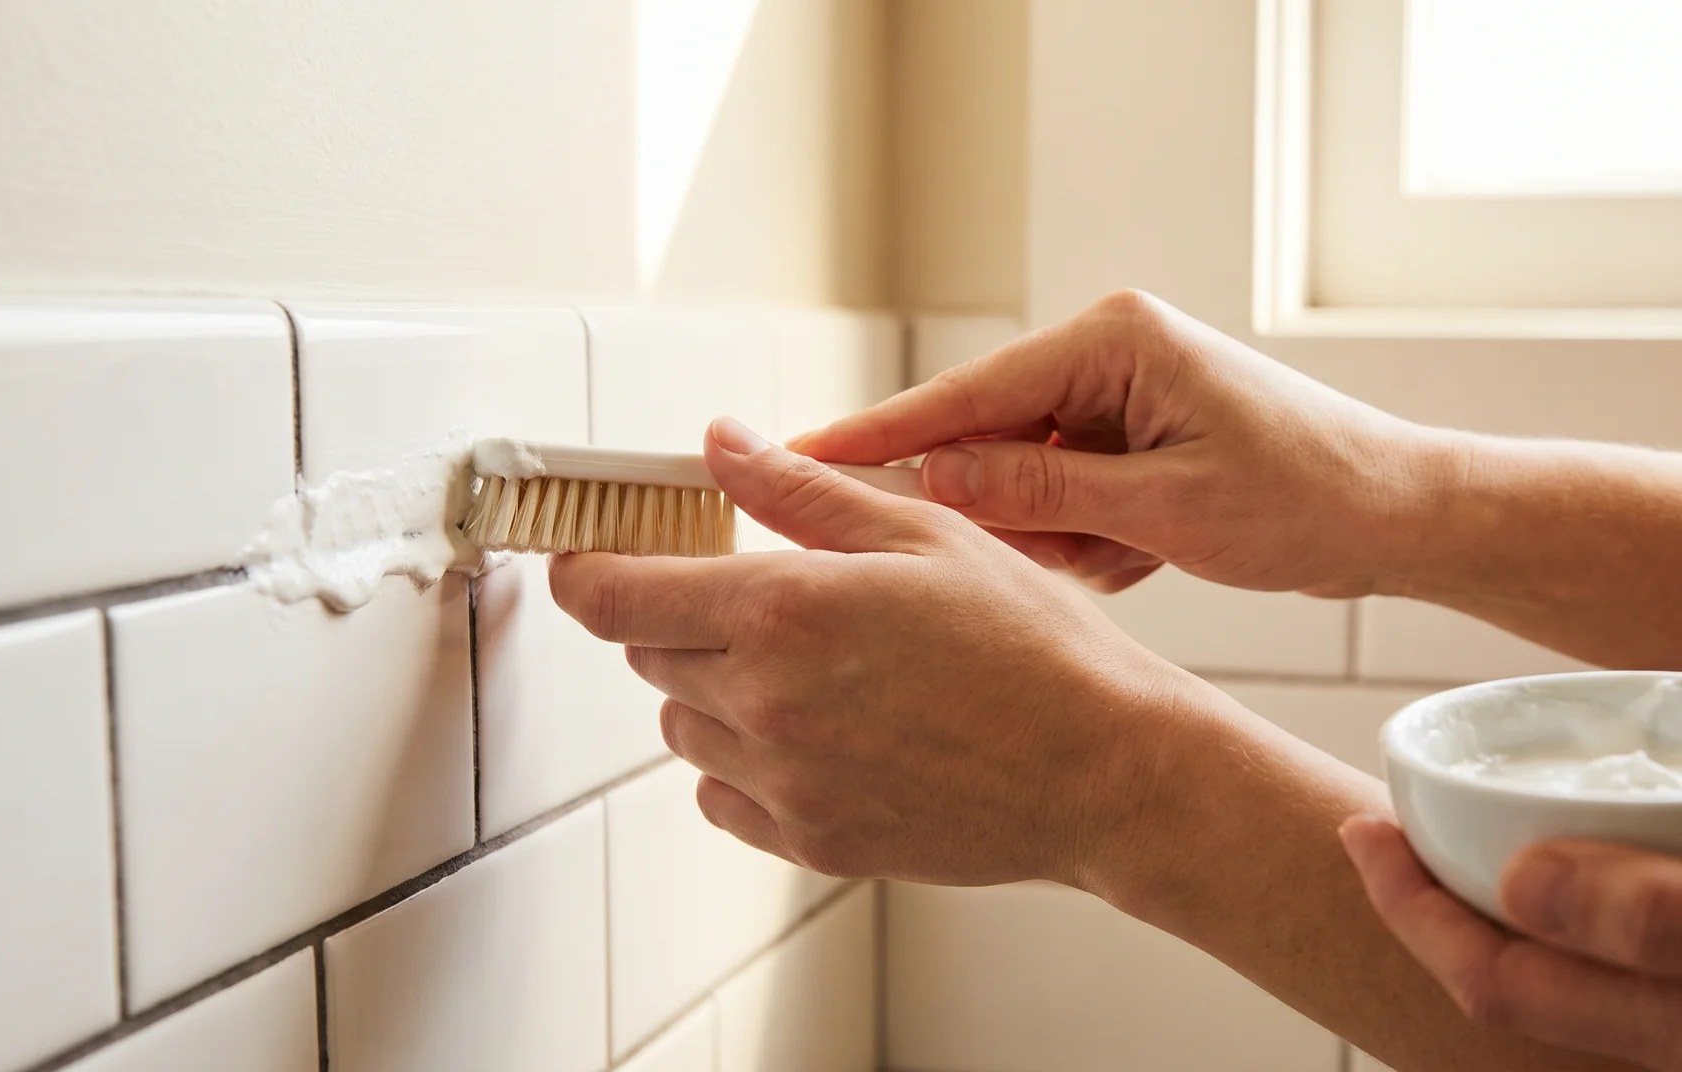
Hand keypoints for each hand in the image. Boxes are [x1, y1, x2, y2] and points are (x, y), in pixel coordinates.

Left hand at [549, 417, 1199, 886]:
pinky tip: (819, 732)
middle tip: (758, 598)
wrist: (1104, 768)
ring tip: (814, 668)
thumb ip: (802, 492)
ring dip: (714, 689)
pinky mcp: (810, 840)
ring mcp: (784, 782)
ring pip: (684, 726)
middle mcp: (764, 703)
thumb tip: (721, 444)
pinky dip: (743, 760)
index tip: (578, 559)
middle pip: (648, 655)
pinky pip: (722, 795)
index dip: (580, 572)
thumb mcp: (923, 533)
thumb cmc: (1033, 644)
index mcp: (782, 611)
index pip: (615, 597)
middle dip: (681, 617)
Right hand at [790, 289, 1441, 596]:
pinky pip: (1066, 496)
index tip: (801, 457)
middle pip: (990, 439)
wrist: (1401, 516)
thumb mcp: (1167, 510)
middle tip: (1055, 560)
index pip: (969, 393)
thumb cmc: (1308, 498)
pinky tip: (1142, 558)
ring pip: (1026, 478)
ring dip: (1061, 536)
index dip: (882, 436)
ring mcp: (1120, 396)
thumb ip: (1043, 493)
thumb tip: (934, 481)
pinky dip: (1091, 541)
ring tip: (1128, 560)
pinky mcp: (1132, 438)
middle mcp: (1108, 354)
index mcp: (1115, 341)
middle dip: (1008, 512)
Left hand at [1340, 816, 1681, 1070]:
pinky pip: (1645, 918)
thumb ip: (1674, 920)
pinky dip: (1592, 872)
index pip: (1496, 980)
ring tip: (1464, 825)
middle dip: (1438, 901)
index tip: (1361, 832)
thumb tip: (1518, 885)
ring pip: (1581, 948)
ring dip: (1510, 888)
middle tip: (1385, 825)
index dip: (1411, 910)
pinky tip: (1605, 834)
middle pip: (1521, 970)